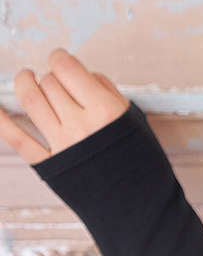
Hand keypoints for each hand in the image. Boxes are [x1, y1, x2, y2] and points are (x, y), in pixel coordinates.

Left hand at [0, 48, 129, 163]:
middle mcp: (80, 124)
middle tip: (52, 77)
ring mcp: (61, 144)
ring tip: (25, 78)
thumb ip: (107, 91)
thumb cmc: (136, 156)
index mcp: (104, 109)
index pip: (69, 70)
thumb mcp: (131, 116)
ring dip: (24, 84)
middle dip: (48, 75)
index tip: (57, 57)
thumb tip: (82, 75)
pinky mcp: (46, 163)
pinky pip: (17, 138)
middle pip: (50, 84)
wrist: (132, 198)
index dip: (58, 57)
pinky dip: (2, 120)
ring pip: (32, 101)